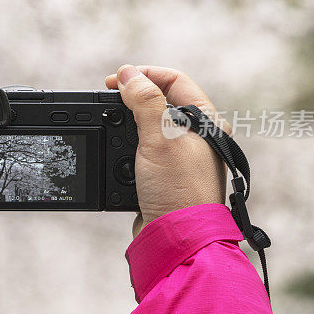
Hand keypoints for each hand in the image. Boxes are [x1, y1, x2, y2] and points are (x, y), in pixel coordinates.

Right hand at [105, 65, 229, 236]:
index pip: (174, 80)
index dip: (143, 75)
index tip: (115, 81)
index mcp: (205, 121)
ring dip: (127, 121)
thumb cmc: (179, 191)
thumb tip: (127, 74)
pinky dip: (126, 145)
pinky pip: (142, 147)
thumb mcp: (159, 140)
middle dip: (131, 97)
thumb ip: (144, 102)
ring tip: (110, 124)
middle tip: (108, 99)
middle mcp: (196, 136)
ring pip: (148, 124)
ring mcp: (180, 155)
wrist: (176, 239)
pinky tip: (116, 151)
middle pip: (159, 100)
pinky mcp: (165, 173)